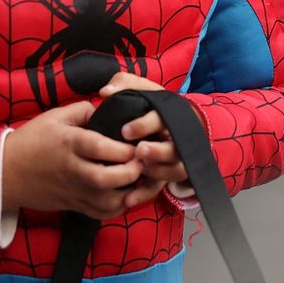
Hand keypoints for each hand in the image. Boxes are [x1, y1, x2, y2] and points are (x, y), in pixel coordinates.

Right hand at [2, 100, 144, 219]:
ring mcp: (74, 191)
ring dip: (129, 191)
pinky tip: (124, 193)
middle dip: (131, 171)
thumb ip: (84, 110)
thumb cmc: (31, 140)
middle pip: (107, 178)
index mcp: (70, 144)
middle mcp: (74, 170)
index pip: (101, 147)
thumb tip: (107, 111)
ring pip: (108, 201)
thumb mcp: (54, 117)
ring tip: (137, 177)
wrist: (7, 172)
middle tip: (142, 161)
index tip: (137, 142)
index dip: (125, 147)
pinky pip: (102, 213)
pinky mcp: (74, 205)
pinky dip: (118, 207)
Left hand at [99, 73, 191, 188]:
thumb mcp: (139, 89)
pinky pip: (164, 187)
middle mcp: (177, 136)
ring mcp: (177, 157)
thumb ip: (123, 84)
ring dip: (157, 172)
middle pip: (174, 147)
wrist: (171, 123)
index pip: (161, 118)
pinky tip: (129, 198)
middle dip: (157, 151)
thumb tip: (106, 92)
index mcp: (168, 114)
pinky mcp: (170, 174)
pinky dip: (147, 193)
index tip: (125, 131)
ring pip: (175, 169)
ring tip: (137, 172)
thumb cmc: (149, 104)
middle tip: (138, 152)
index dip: (145, 125)